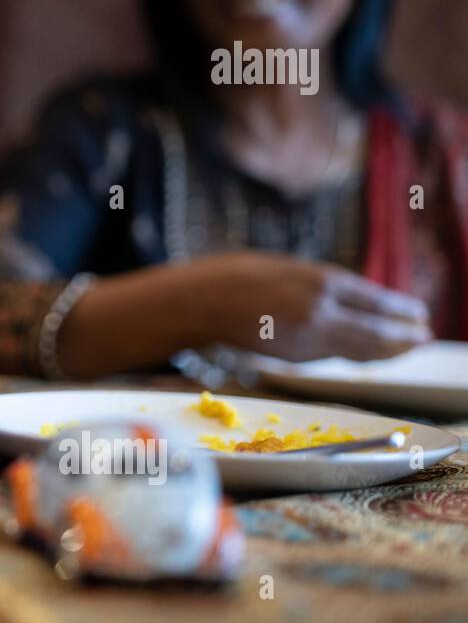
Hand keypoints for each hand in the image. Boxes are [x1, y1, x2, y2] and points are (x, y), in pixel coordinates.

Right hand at [191, 252, 431, 361]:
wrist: (199, 302)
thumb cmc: (232, 278)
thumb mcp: (283, 267)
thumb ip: (315, 283)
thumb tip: (345, 296)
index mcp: (320, 280)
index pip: (375, 300)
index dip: (401, 310)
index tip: (418, 313)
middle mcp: (322, 309)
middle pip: (376, 329)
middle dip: (403, 334)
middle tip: (424, 335)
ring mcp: (309, 336)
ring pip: (361, 348)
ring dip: (387, 350)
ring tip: (406, 347)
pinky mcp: (295, 355)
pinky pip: (335, 355)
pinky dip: (358, 354)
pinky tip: (367, 353)